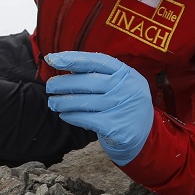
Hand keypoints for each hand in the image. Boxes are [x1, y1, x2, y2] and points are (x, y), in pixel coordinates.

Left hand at [44, 51, 152, 165]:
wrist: (145, 136)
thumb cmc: (123, 104)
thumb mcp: (119, 85)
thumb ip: (97, 75)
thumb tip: (65, 64)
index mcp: (127, 73)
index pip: (97, 61)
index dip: (72, 58)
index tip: (51, 59)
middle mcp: (127, 88)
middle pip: (87, 82)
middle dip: (63, 83)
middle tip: (49, 86)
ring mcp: (123, 108)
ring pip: (83, 102)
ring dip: (63, 102)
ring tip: (53, 103)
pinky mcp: (116, 127)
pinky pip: (86, 119)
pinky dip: (71, 116)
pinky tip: (64, 115)